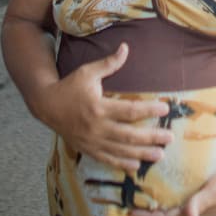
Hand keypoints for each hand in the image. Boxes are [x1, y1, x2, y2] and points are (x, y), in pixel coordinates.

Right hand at [39, 43, 171, 172]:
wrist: (46, 105)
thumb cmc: (69, 86)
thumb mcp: (87, 72)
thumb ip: (109, 63)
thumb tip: (125, 48)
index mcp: (98, 107)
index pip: (130, 111)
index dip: (149, 110)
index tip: (165, 108)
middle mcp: (96, 127)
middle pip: (129, 135)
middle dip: (151, 137)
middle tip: (169, 137)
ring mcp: (92, 141)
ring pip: (120, 151)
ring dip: (142, 154)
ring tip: (160, 155)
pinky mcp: (87, 149)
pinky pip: (106, 159)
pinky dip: (121, 164)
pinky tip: (136, 167)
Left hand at [133, 164, 215, 215]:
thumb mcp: (213, 191)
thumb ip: (200, 202)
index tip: (132, 212)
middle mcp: (194, 215)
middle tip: (133, 209)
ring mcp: (198, 209)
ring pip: (172, 214)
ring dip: (158, 212)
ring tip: (144, 204)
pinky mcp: (201, 200)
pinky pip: (179, 205)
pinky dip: (168, 203)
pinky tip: (164, 195)